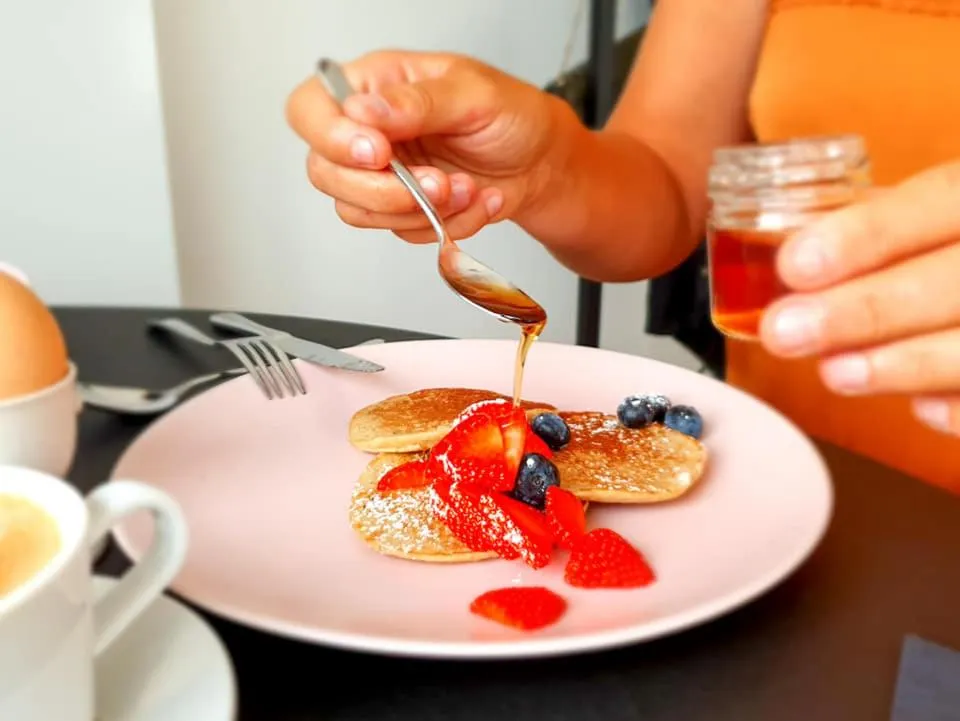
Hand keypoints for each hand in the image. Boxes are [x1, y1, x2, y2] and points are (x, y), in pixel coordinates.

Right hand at [285, 51, 567, 242]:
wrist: (542, 163)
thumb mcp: (473, 94)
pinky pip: (400, 231)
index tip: (378, 153)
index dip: (330, 137)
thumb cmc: (511, 115)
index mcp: (374, 85)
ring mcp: (381, 175)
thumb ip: (417, 103)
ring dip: (418, 209)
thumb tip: (365, 111)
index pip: (309, 109)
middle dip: (383, 190)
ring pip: (358, 211)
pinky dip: (444, 224)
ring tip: (466, 187)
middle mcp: (368, 131)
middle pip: (324, 172)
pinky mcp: (400, 210)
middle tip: (435, 182)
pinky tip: (474, 200)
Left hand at [759, 161, 959, 435]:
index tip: (794, 266)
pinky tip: (924, 409)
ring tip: (835, 373)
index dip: (865, 236)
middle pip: (951, 280)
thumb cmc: (959, 243)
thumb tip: (785, 262)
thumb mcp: (938, 212)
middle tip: (785, 332)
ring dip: (902, 364)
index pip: (936, 201)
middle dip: (862, 311)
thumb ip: (880, 229)